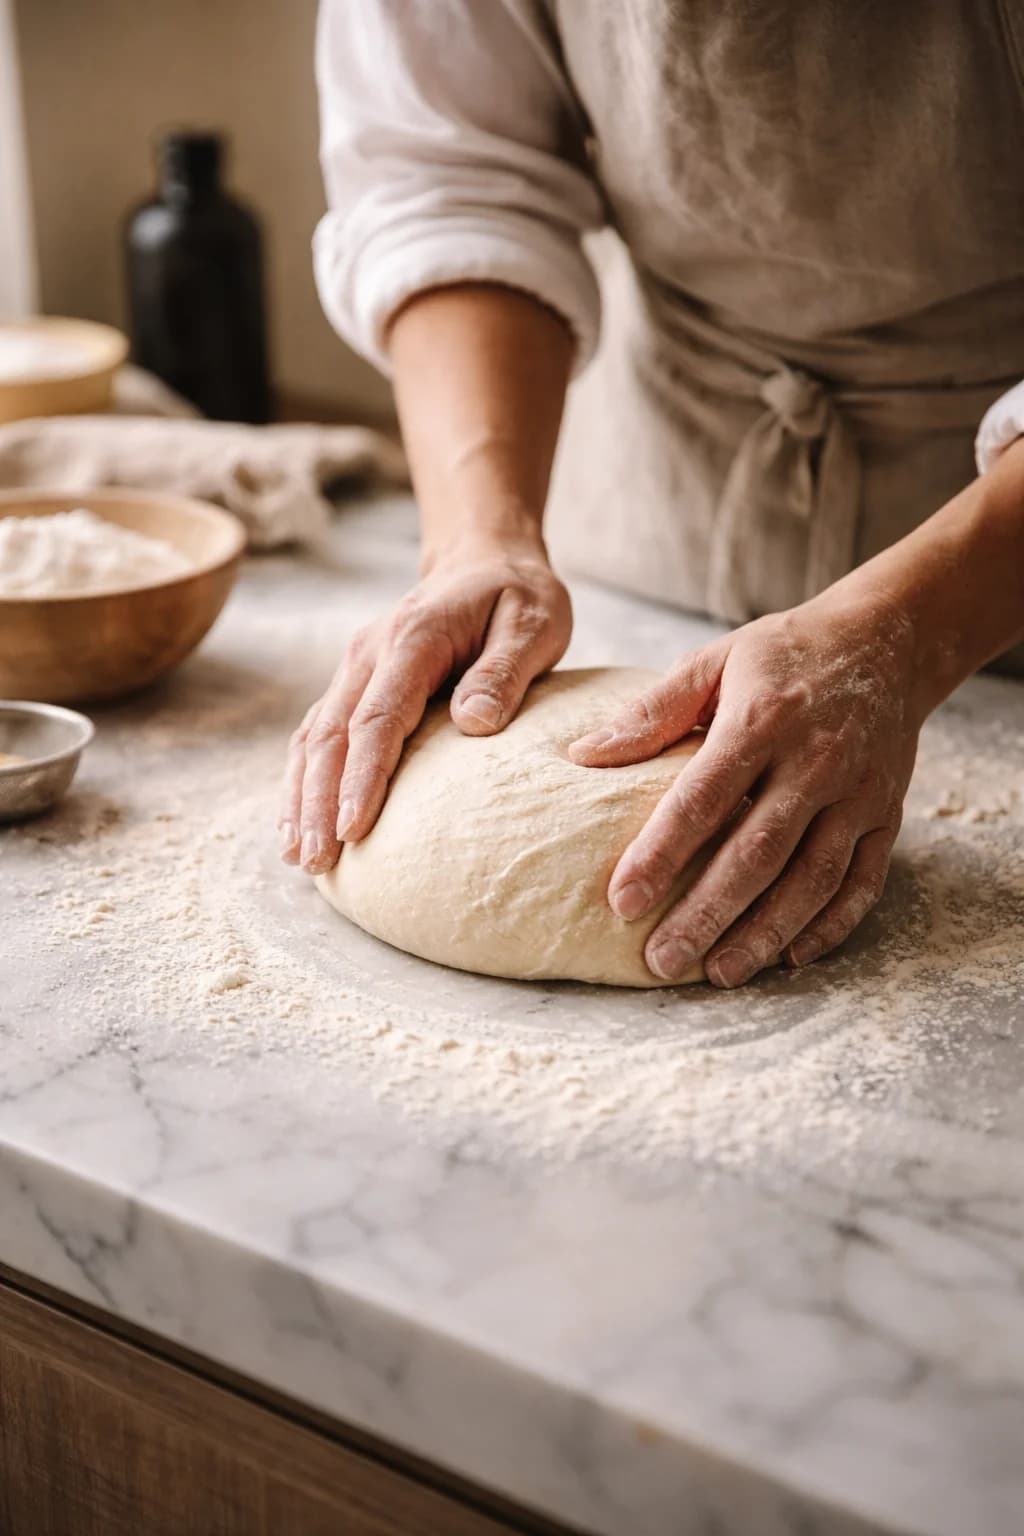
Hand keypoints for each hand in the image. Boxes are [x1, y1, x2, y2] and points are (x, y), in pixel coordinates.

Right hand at [279, 539, 570, 873]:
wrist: (486, 560)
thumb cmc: (517, 596)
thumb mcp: (534, 624)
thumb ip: (504, 672)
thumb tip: (474, 723)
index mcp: (413, 638)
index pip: (378, 717)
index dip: (362, 776)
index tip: (352, 828)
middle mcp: (370, 652)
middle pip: (330, 734)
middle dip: (317, 800)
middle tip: (316, 860)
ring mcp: (356, 668)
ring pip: (313, 737)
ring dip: (301, 796)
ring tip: (299, 855)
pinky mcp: (355, 684)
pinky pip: (319, 733)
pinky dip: (303, 779)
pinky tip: (301, 822)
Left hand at [568, 591, 921, 986]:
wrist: (888, 640)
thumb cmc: (784, 654)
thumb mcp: (714, 661)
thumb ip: (653, 711)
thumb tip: (583, 754)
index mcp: (762, 719)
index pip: (703, 798)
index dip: (662, 854)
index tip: (622, 901)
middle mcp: (816, 761)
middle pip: (758, 851)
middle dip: (708, 913)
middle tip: (662, 960)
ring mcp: (858, 793)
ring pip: (813, 878)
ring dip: (767, 931)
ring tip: (720, 973)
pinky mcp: (887, 815)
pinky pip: (863, 881)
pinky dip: (831, 925)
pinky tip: (791, 958)